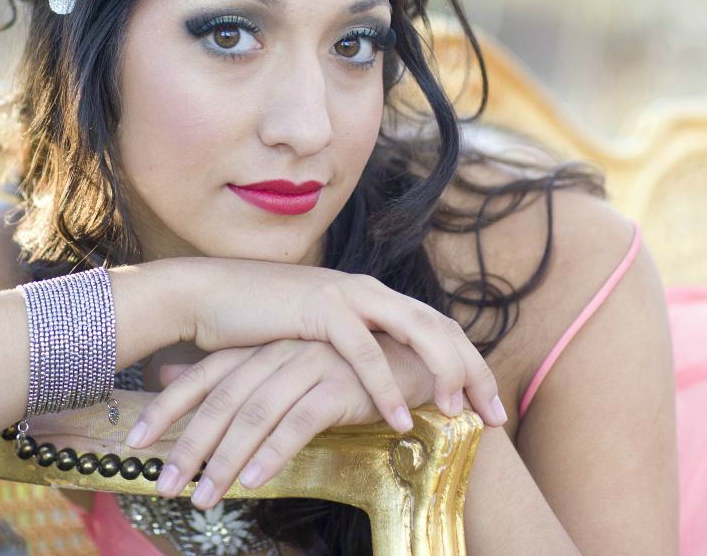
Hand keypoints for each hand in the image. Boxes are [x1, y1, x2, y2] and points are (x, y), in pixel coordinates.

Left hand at [124, 334, 472, 507]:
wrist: (411, 357)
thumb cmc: (340, 370)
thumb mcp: (281, 371)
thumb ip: (230, 376)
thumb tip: (165, 376)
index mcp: (261, 350)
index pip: (202, 378)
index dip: (166, 409)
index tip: (133, 444)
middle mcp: (277, 353)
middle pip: (221, 402)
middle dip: (189, 448)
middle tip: (164, 486)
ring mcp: (308, 365)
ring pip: (254, 415)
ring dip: (225, 460)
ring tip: (204, 498)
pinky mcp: (340, 384)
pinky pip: (300, 422)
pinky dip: (275, 452)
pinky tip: (255, 479)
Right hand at [176, 257, 502, 433]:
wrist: (209, 295)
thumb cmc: (260, 323)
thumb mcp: (319, 337)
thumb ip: (352, 348)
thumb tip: (382, 380)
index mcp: (373, 296)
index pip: (437, 327)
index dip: (469, 363)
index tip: (490, 404)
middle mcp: (369, 290)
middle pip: (440, 327)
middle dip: (473, 370)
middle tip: (497, 414)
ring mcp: (347, 295)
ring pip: (415, 331)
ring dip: (442, 372)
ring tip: (457, 412)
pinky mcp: (320, 309)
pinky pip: (363, 352)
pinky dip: (385, 385)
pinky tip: (400, 416)